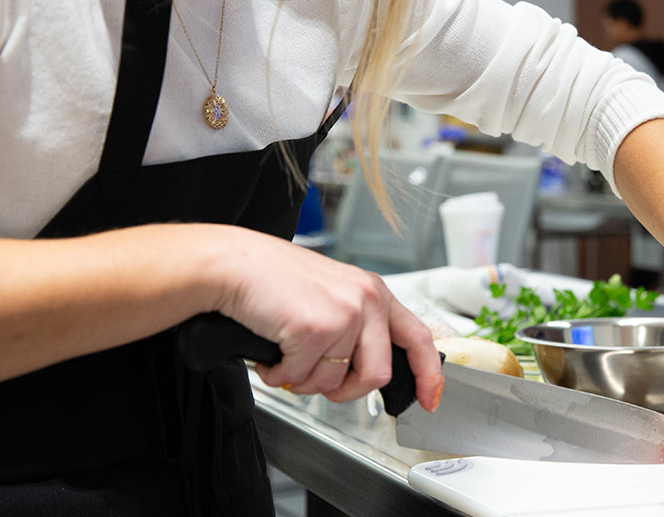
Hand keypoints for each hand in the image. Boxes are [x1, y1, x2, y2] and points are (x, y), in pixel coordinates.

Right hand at [207, 226, 442, 410]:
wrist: (234, 264)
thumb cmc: (273, 279)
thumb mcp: (332, 294)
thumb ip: (357, 325)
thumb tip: (366, 371)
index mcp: (374, 292)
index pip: (417, 337)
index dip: (427, 374)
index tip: (429, 398)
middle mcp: (366, 300)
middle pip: (377, 375)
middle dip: (346, 391)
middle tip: (319, 380)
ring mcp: (343, 314)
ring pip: (334, 382)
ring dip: (303, 380)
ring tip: (287, 354)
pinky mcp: (315, 329)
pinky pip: (301, 378)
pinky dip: (280, 374)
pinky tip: (272, 352)